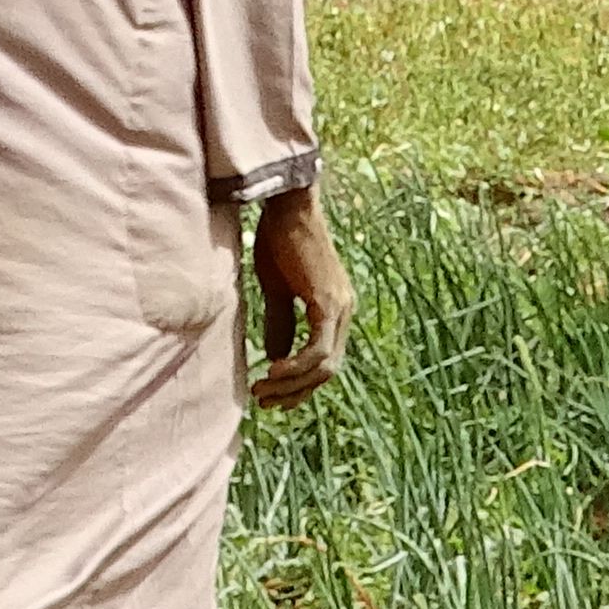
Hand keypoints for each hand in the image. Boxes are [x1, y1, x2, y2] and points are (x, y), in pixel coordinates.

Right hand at [247, 182, 351, 406]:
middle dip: (296, 392)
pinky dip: (296, 366)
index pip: (325, 360)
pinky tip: (273, 370)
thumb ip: (280, 323)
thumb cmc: (280, 239)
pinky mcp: (329, 303)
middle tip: (266, 402)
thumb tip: (275, 356)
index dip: (300, 384)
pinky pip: (317, 348)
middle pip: (328, 371)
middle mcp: (345, 311)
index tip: (272, 393)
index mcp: (335, 309)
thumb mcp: (277, 288)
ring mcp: (341, 308)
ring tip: (263, 389)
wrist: (289, 207)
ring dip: (293, 384)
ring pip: (325, 365)